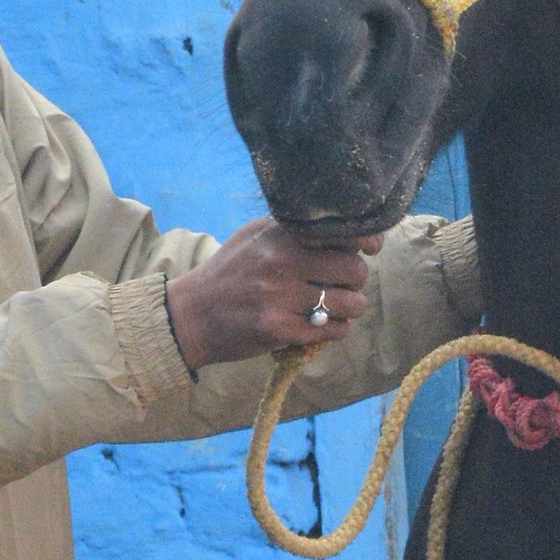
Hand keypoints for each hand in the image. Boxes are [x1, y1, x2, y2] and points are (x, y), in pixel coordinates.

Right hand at [164, 218, 379, 369]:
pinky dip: (336, 329)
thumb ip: (294, 230)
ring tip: (339, 307)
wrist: (191, 316)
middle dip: (357, 280)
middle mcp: (281, 262)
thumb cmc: (229, 273)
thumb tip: (346, 229)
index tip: (369, 248)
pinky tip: (324, 325)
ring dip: (350, 308)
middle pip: (353, 270)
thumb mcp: (255, 237)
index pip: (342, 231)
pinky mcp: (278, 330)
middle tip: (346, 285)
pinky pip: (331, 331)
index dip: (367, 240)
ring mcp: (280, 297)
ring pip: (349, 304)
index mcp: (279, 233)